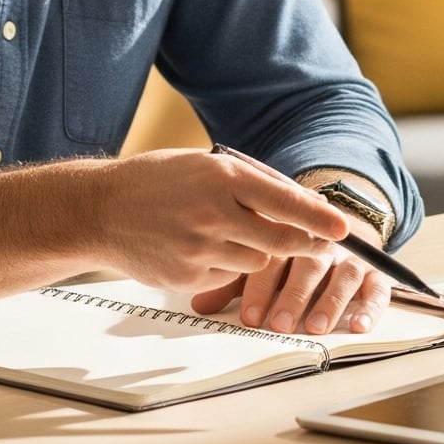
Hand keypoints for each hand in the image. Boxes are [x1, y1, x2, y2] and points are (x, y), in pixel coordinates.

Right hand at [91, 149, 349, 297]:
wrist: (99, 211)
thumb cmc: (153, 182)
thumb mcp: (203, 165)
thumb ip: (246, 183)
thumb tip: (296, 202)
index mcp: (221, 176)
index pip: (285, 200)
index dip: (319, 217)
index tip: (344, 228)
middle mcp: (214, 213)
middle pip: (282, 241)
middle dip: (305, 244)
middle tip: (319, 244)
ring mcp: (201, 249)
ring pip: (257, 262)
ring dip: (258, 252)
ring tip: (229, 233)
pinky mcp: (189, 277)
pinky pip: (227, 277)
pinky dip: (225, 266)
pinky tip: (199, 248)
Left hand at [190, 249, 392, 335]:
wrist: (336, 218)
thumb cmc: (289, 247)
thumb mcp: (262, 259)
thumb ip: (234, 279)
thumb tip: (200, 305)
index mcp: (289, 234)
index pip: (275, 256)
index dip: (262, 287)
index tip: (249, 316)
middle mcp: (321, 243)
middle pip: (308, 265)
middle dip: (293, 297)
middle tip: (278, 323)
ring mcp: (350, 256)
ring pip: (342, 275)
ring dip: (329, 301)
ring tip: (315, 327)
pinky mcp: (375, 270)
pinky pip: (378, 287)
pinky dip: (371, 306)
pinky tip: (358, 325)